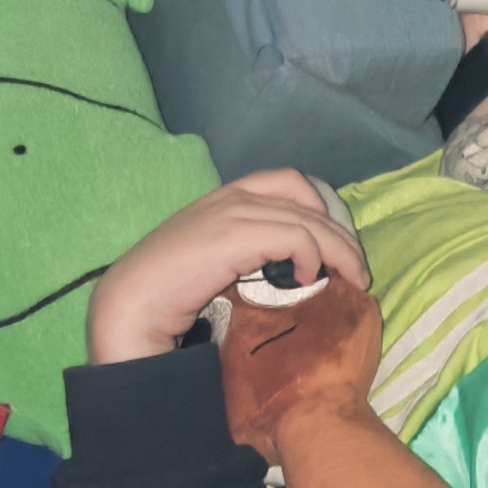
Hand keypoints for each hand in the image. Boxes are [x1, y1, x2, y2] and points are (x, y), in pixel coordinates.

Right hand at [85, 169, 368, 367]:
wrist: (130, 304)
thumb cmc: (165, 293)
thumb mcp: (210, 262)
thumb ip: (242, 254)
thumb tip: (284, 273)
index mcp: (224, 197)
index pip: (287, 183)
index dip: (319, 208)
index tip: (334, 247)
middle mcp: (231, 196)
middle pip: (306, 200)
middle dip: (340, 235)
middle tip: (357, 271)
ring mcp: (233, 211)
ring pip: (309, 219)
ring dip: (339, 250)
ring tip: (352, 281)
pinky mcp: (236, 234)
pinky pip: (296, 236)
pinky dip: (314, 256)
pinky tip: (312, 280)